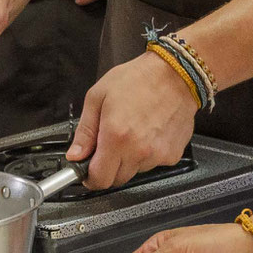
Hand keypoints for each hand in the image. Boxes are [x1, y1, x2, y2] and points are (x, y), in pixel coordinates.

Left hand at [65, 53, 199, 189]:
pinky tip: (150, 131)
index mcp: (116, 137)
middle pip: (117, 179)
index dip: (89, 177)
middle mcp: (138, 150)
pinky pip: (153, 163)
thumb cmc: (139, 79)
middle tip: (111, 143)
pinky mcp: (173, 154)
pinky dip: (148, 153)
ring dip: (130, 159)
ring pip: (135, 171)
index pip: (99, 179)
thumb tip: (76, 155)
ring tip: (134, 130)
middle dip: (109, 166)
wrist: (176, 73)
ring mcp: (157, 155)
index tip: (88, 170)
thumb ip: (85, 131)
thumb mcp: (98, 96)